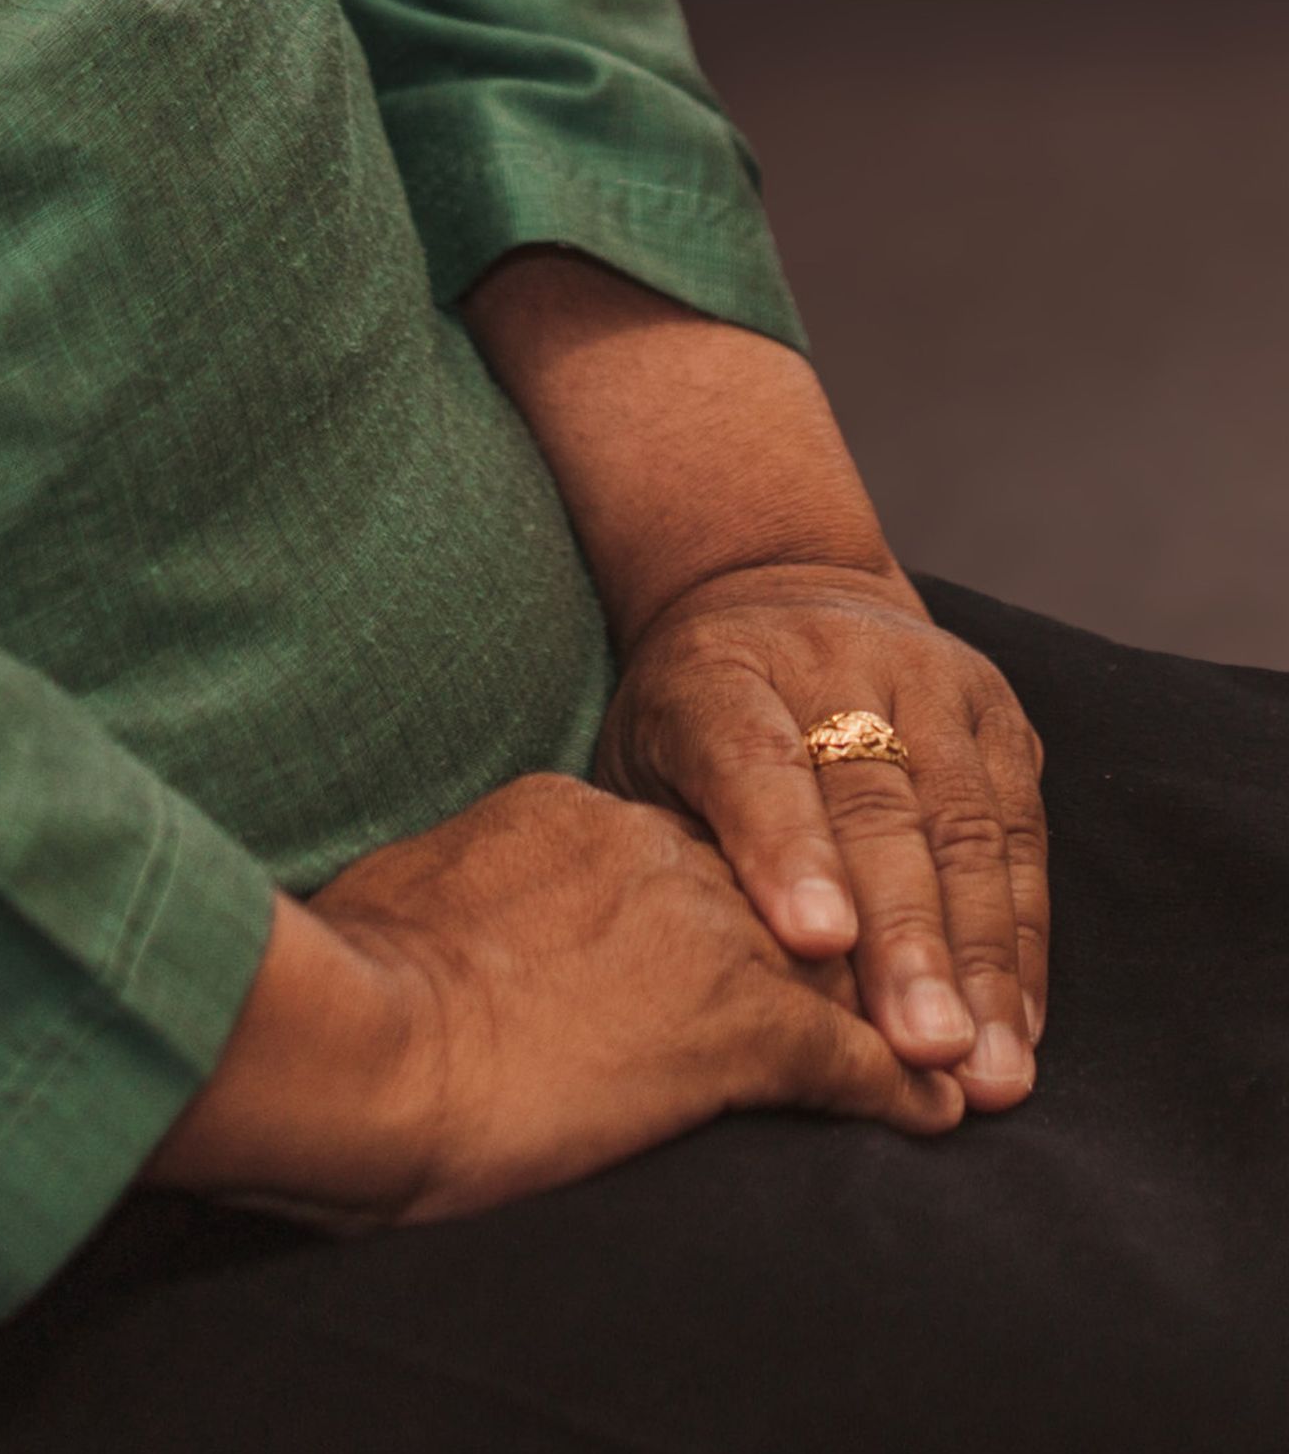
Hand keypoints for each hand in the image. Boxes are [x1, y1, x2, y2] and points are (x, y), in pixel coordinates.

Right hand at [144, 767, 961, 1226]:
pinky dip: (900, 1088)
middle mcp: (653, 851)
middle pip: (769, 887)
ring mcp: (706, 932)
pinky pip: (849, 1058)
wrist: (372, 1041)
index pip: (675, 848)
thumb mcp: (403, 899)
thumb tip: (438, 924)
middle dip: (826, 939)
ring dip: (887, 1011)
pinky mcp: (737, 1029)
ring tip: (938, 1050)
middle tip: (878, 984)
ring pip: (830, 962)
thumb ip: (456, 897)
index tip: (730, 934)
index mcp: (569, 814)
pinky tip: (934, 1114)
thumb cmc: (350, 984)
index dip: (713, 896)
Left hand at [598, 559, 1046, 1111]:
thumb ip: (676, 851)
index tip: (815, 940)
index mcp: (718, 671)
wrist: (772, 596)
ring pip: (963, 825)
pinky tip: (1018, 1026)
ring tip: (988, 1071)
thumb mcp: (645, 764)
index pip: (752, 756)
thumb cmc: (691, 722)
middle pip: (873, 805)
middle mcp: (832, 659)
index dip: (785, 847)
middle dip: (904, 936)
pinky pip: (1020, 834)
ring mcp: (926, 676)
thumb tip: (711, 978)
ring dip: (981, 959)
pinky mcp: (997, 710)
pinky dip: (1023, 939)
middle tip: (924, 1049)